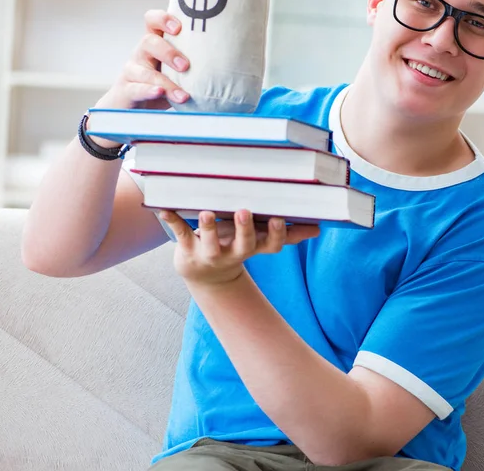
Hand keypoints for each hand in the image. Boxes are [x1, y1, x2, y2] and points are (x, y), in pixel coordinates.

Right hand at [96, 9, 190, 111]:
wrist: (133, 107)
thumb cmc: (162, 84)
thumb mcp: (177, 72)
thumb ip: (195, 64)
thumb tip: (235, 64)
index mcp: (154, 43)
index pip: (152, 20)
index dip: (164, 19)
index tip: (180, 27)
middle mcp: (140, 53)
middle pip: (149, 42)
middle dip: (169, 52)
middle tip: (186, 66)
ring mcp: (132, 71)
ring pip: (145, 71)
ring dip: (166, 82)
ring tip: (183, 95)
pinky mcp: (127, 90)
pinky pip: (136, 89)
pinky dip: (149, 91)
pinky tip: (160, 93)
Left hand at [160, 209, 320, 287]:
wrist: (203, 273)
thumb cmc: (236, 247)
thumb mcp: (259, 241)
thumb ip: (286, 234)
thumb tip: (319, 228)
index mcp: (252, 248)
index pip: (269, 245)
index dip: (275, 234)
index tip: (279, 219)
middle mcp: (232, 254)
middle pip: (242, 245)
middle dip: (244, 229)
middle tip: (244, 211)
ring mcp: (209, 253)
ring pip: (209, 243)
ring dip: (207, 228)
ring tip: (206, 212)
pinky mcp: (188, 249)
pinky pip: (180, 234)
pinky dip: (172, 222)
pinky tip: (163, 209)